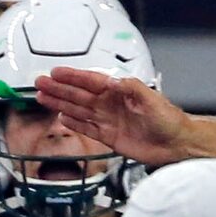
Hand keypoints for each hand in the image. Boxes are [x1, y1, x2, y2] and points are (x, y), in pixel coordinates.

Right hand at [31, 67, 196, 165]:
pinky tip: (62, 117)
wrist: (176, 144)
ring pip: (79, 110)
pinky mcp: (109, 137)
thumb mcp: (150, 98)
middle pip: (79, 95)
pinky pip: (87, 128)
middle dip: (59, 89)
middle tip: (40, 83)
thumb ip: (130, 88)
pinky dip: (74, 123)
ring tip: (43, 98)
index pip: (90, 81)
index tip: (56, 72)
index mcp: (120, 91)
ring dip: (61, 103)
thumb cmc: (168, 119)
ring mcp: (108, 120)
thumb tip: (110, 82)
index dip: (72, 76)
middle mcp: (111, 104)